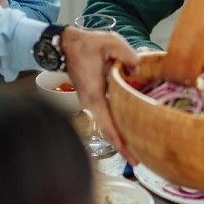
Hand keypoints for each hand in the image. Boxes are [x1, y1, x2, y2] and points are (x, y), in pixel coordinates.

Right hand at [61, 26, 138, 164]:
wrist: (66, 44)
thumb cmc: (86, 44)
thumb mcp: (111, 42)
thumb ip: (128, 55)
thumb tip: (137, 70)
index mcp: (95, 93)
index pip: (107, 122)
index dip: (118, 140)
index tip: (129, 154)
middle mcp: (90, 102)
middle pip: (107, 129)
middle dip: (121, 146)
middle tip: (137, 161)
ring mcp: (89, 101)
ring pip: (105, 124)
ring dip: (118, 136)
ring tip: (135, 149)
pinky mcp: (91, 98)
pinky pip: (104, 116)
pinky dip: (114, 125)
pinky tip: (126, 129)